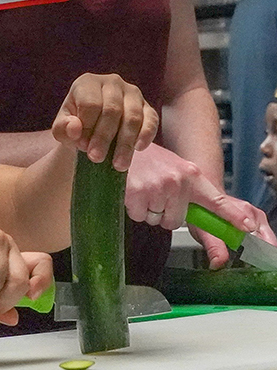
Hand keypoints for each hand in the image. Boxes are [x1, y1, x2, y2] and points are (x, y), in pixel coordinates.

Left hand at [51, 73, 158, 171]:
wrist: (93, 131)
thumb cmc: (76, 127)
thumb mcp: (62, 129)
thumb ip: (63, 128)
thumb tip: (75, 128)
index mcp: (87, 82)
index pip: (90, 103)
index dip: (87, 127)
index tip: (82, 146)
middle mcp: (112, 82)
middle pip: (112, 110)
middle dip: (104, 137)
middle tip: (96, 158)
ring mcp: (132, 93)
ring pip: (132, 117)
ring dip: (125, 143)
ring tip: (117, 164)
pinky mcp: (147, 107)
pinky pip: (151, 120)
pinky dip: (146, 134)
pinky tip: (138, 149)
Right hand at [124, 142, 276, 267]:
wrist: (122, 142)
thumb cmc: (148, 159)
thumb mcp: (175, 169)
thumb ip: (190, 191)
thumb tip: (203, 217)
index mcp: (191, 175)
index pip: (217, 201)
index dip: (233, 216)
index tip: (247, 227)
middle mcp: (177, 182)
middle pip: (176, 220)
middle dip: (164, 213)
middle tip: (155, 194)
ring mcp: (157, 188)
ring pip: (157, 220)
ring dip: (148, 210)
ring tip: (143, 189)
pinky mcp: (137, 193)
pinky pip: (140, 216)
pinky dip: (134, 209)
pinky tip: (132, 192)